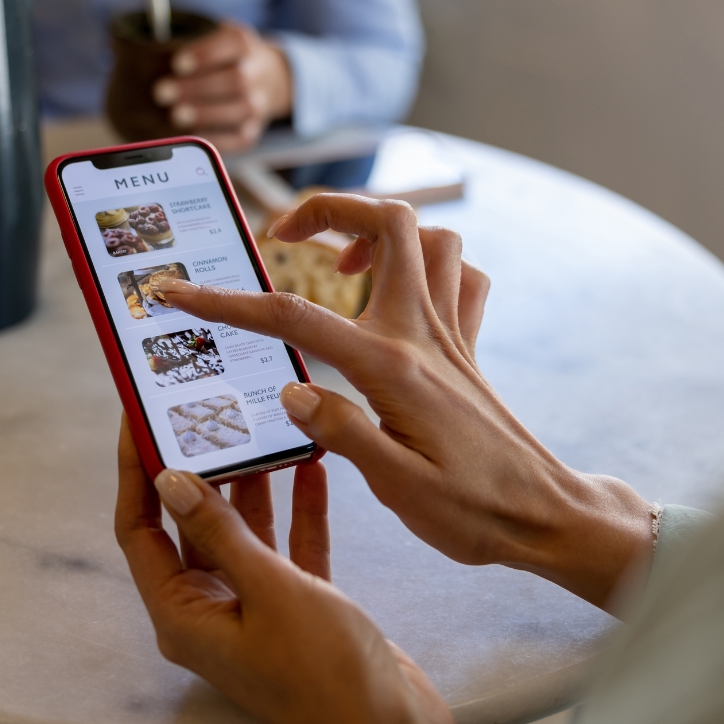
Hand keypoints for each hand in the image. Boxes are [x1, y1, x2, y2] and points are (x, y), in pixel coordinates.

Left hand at [114, 417, 455, 723]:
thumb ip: (223, 533)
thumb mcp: (271, 592)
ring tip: (259, 430)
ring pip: (242, 533)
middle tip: (205, 415)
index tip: (139, 421)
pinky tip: (310, 471)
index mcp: (184, 616)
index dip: (135, 473)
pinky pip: (288, 548)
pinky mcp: (299, 608)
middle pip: (190, 526)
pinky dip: (297, 511)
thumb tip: (173, 481)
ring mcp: (256, 610)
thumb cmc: (328, 678)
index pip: (140, 530)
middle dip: (198, 470)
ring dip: (252, 485)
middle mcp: (212, 612)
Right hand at [149, 194, 654, 610]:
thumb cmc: (473, 511)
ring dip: (381, 229)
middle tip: (285, 236)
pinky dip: (430, 265)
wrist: (545, 517)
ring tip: (340, 264)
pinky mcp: (469, 347)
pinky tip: (399, 296)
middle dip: (330, 206)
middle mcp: (425, 335)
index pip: (295, 317)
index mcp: (392, 368)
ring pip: (431, 236)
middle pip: (388, 223)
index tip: (179, 292)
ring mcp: (452, 335)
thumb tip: (290, 390)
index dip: (228, 301)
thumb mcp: (398, 488)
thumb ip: (343, 432)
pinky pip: (460, 275)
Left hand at [153, 21, 290, 151]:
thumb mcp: (208, 36)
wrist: (264, 80)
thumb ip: (181, 42)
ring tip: (174, 116)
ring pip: (240, 110)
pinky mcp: (251, 132)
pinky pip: (238, 138)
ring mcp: (258, 105)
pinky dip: (215, 139)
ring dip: (206, 114)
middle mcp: (256, 73)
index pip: (233, 44)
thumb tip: (134, 52)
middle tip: (160, 93)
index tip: (176, 63)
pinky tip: (191, 136)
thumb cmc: (220, 58)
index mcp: (243, 44)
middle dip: (197, 88)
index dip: (206, 54)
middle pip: (235, 81)